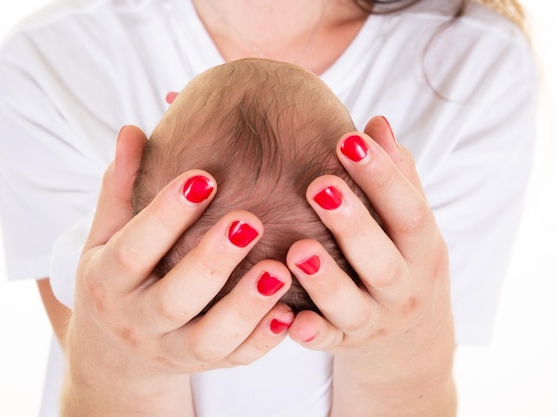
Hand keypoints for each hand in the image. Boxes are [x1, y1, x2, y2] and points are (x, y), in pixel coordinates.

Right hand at [63, 126, 293, 416]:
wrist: (115, 352)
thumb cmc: (116, 277)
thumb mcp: (106, 237)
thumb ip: (122, 188)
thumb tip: (132, 130)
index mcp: (108, 281)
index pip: (133, 249)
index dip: (165, 216)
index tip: (202, 178)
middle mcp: (138, 320)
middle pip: (173, 300)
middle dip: (211, 262)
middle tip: (248, 221)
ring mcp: (173, 350)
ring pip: (209, 339)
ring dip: (245, 307)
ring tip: (279, 269)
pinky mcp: (205, 365)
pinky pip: (236, 360)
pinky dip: (263, 340)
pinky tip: (289, 313)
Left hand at [286, 116, 455, 415]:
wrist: (409, 338)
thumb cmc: (400, 258)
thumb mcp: (409, 223)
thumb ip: (396, 175)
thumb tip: (377, 120)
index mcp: (423, 249)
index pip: (409, 210)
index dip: (382, 176)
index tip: (349, 139)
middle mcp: (403, 288)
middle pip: (381, 260)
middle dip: (353, 225)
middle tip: (319, 187)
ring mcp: (374, 322)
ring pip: (351, 306)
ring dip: (325, 280)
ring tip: (296, 251)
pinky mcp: (344, 345)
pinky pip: (325, 343)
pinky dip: (309, 334)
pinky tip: (287, 319)